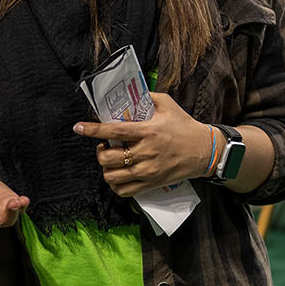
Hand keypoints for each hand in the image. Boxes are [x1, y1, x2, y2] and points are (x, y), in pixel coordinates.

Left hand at [73, 92, 215, 197]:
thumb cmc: (185, 126)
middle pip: (107, 159)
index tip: (79, 127)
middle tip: (104, 146)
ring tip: (111, 161)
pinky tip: (118, 175)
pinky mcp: (151, 184)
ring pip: (112, 177)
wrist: (205, 151)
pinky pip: (124, 191)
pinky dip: (115, 185)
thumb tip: (129, 94)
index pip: (113, 131)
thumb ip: (147, 98)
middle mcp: (145, 153)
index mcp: (147, 131)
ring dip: (106, 169)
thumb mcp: (167, 104)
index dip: (92, 130)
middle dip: (99, 151)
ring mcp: (148, 171)